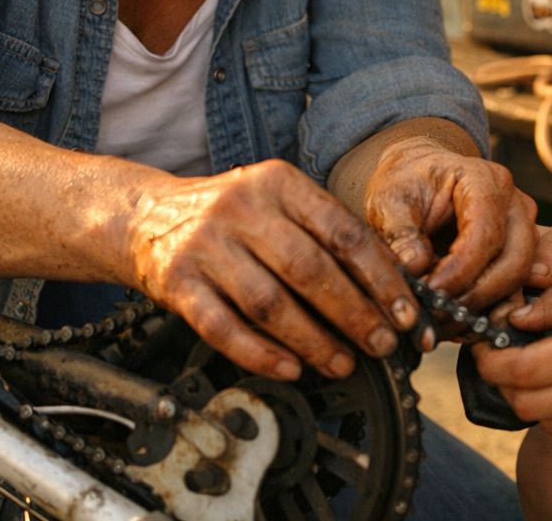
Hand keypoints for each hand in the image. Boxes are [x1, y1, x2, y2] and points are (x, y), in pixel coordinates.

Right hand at [123, 159, 419, 380]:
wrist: (145, 216)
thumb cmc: (230, 217)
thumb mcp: (279, 204)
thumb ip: (327, 234)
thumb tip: (391, 285)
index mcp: (279, 183)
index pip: (343, 232)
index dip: (381, 277)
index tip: (407, 312)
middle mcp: (242, 208)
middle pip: (311, 269)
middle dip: (355, 313)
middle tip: (382, 344)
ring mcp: (206, 245)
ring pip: (270, 303)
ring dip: (314, 340)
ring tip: (343, 363)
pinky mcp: (176, 282)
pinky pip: (223, 327)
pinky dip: (261, 353)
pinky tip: (290, 368)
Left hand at [361, 135, 536, 308]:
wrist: (420, 182)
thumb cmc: (408, 185)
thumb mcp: (390, 199)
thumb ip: (400, 231)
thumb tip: (416, 266)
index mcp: (487, 182)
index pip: (486, 234)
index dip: (460, 270)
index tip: (430, 292)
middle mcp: (516, 207)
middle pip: (516, 262)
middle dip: (477, 296)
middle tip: (438, 314)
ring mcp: (524, 232)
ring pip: (520, 281)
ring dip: (484, 310)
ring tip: (443, 323)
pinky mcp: (519, 257)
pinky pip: (515, 292)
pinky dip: (488, 314)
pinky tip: (456, 324)